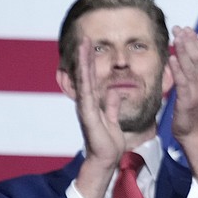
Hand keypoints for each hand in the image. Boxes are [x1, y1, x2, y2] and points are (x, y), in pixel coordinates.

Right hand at [71, 38, 124, 197]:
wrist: (106, 159)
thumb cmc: (109, 142)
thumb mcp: (113, 118)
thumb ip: (112, 105)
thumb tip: (115, 92)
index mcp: (94, 103)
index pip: (92, 78)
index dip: (91, 62)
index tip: (91, 45)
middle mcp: (87, 103)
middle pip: (86, 75)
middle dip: (85, 56)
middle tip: (85, 37)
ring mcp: (86, 108)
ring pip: (85, 81)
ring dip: (84, 63)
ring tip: (83, 46)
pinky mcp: (89, 116)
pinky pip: (88, 95)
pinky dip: (85, 81)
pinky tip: (84, 69)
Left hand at [168, 26, 197, 179]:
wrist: (193, 132)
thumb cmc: (189, 111)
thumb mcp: (191, 89)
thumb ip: (186, 74)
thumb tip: (177, 57)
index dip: (194, 40)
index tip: (186, 28)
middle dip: (189, 41)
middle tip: (180, 28)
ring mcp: (196, 90)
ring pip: (191, 66)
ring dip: (184, 50)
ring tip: (178, 37)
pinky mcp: (187, 99)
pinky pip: (182, 82)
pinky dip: (177, 69)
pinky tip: (171, 59)